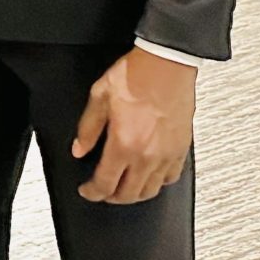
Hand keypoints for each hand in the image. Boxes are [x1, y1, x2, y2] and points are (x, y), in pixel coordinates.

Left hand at [70, 47, 193, 204]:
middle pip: (128, 194)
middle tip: (103, 191)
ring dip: (134, 194)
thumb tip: (79, 149)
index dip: (92, 192)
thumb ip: (88, 127)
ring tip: (124, 187)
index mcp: (124, 143)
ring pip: (150, 191)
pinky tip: (149, 175)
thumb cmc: (136, 74)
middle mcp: (146, 155)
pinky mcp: (181, 149)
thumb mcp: (100, 96)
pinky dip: (158, 182)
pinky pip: (170, 178)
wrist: (166, 63)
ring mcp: (167, 154)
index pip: (105, 183)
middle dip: (111, 197)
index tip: (87, 190)